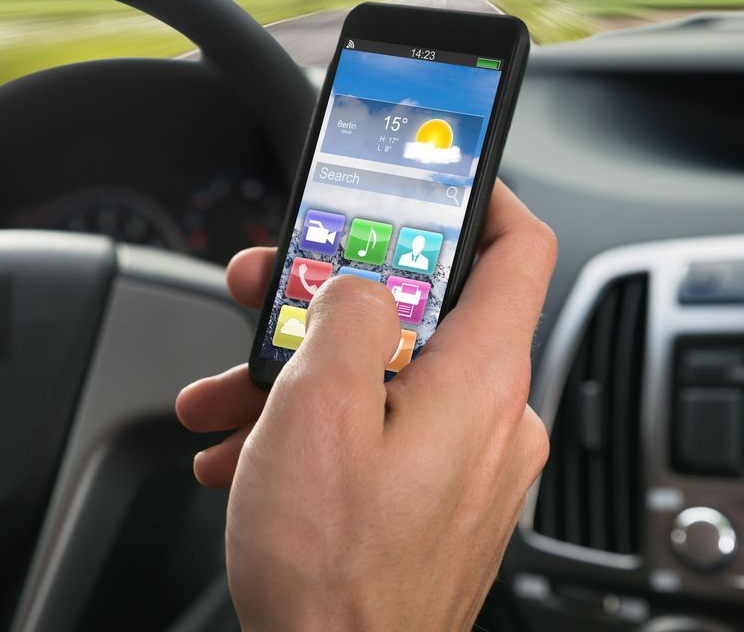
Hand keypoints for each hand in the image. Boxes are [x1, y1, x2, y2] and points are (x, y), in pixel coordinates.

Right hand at [175, 181, 555, 631]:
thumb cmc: (334, 570)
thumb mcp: (319, 409)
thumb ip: (346, 313)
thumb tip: (358, 280)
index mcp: (479, 380)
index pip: (517, 248)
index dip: (478, 194)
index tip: (435, 172)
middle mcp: (490, 420)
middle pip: (421, 312)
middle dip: (328, 299)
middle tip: (265, 296)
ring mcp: (466, 467)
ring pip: (387, 376)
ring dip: (302, 373)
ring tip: (227, 397)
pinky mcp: (438, 503)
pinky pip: (382, 434)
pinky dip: (319, 428)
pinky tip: (252, 451)